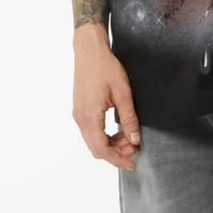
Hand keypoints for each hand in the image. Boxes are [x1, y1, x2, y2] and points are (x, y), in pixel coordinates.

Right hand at [72, 42, 141, 170]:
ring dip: (111, 144)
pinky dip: (104, 135)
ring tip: (128, 136)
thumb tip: (135, 140)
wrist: (89, 50)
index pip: (102, 149)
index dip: (118, 159)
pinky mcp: (80, 109)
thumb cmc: (105, 67)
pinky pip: (91, 131)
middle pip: (96, 148)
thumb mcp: (122, 92)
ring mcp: (78, 114)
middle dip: (116, 152)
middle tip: (134, 146)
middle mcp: (80, 118)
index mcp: (89, 116)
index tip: (132, 162)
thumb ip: (129, 118)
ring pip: (93, 140)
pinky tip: (117, 129)